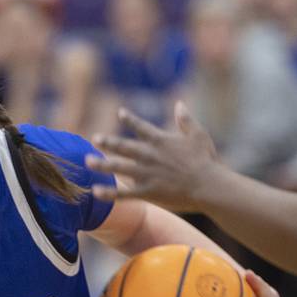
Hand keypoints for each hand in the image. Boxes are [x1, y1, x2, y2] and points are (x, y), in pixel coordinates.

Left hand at [86, 101, 226, 211]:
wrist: (209, 186)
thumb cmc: (206, 160)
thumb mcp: (198, 135)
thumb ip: (186, 119)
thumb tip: (179, 103)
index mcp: (161, 141)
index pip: (141, 126)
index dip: (130, 119)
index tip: (120, 112)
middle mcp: (150, 155)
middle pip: (123, 146)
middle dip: (107, 142)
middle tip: (94, 138)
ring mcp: (147, 174)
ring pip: (119, 167)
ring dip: (102, 164)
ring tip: (87, 161)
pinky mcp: (147, 191)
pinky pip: (124, 193)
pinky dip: (109, 193)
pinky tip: (95, 191)